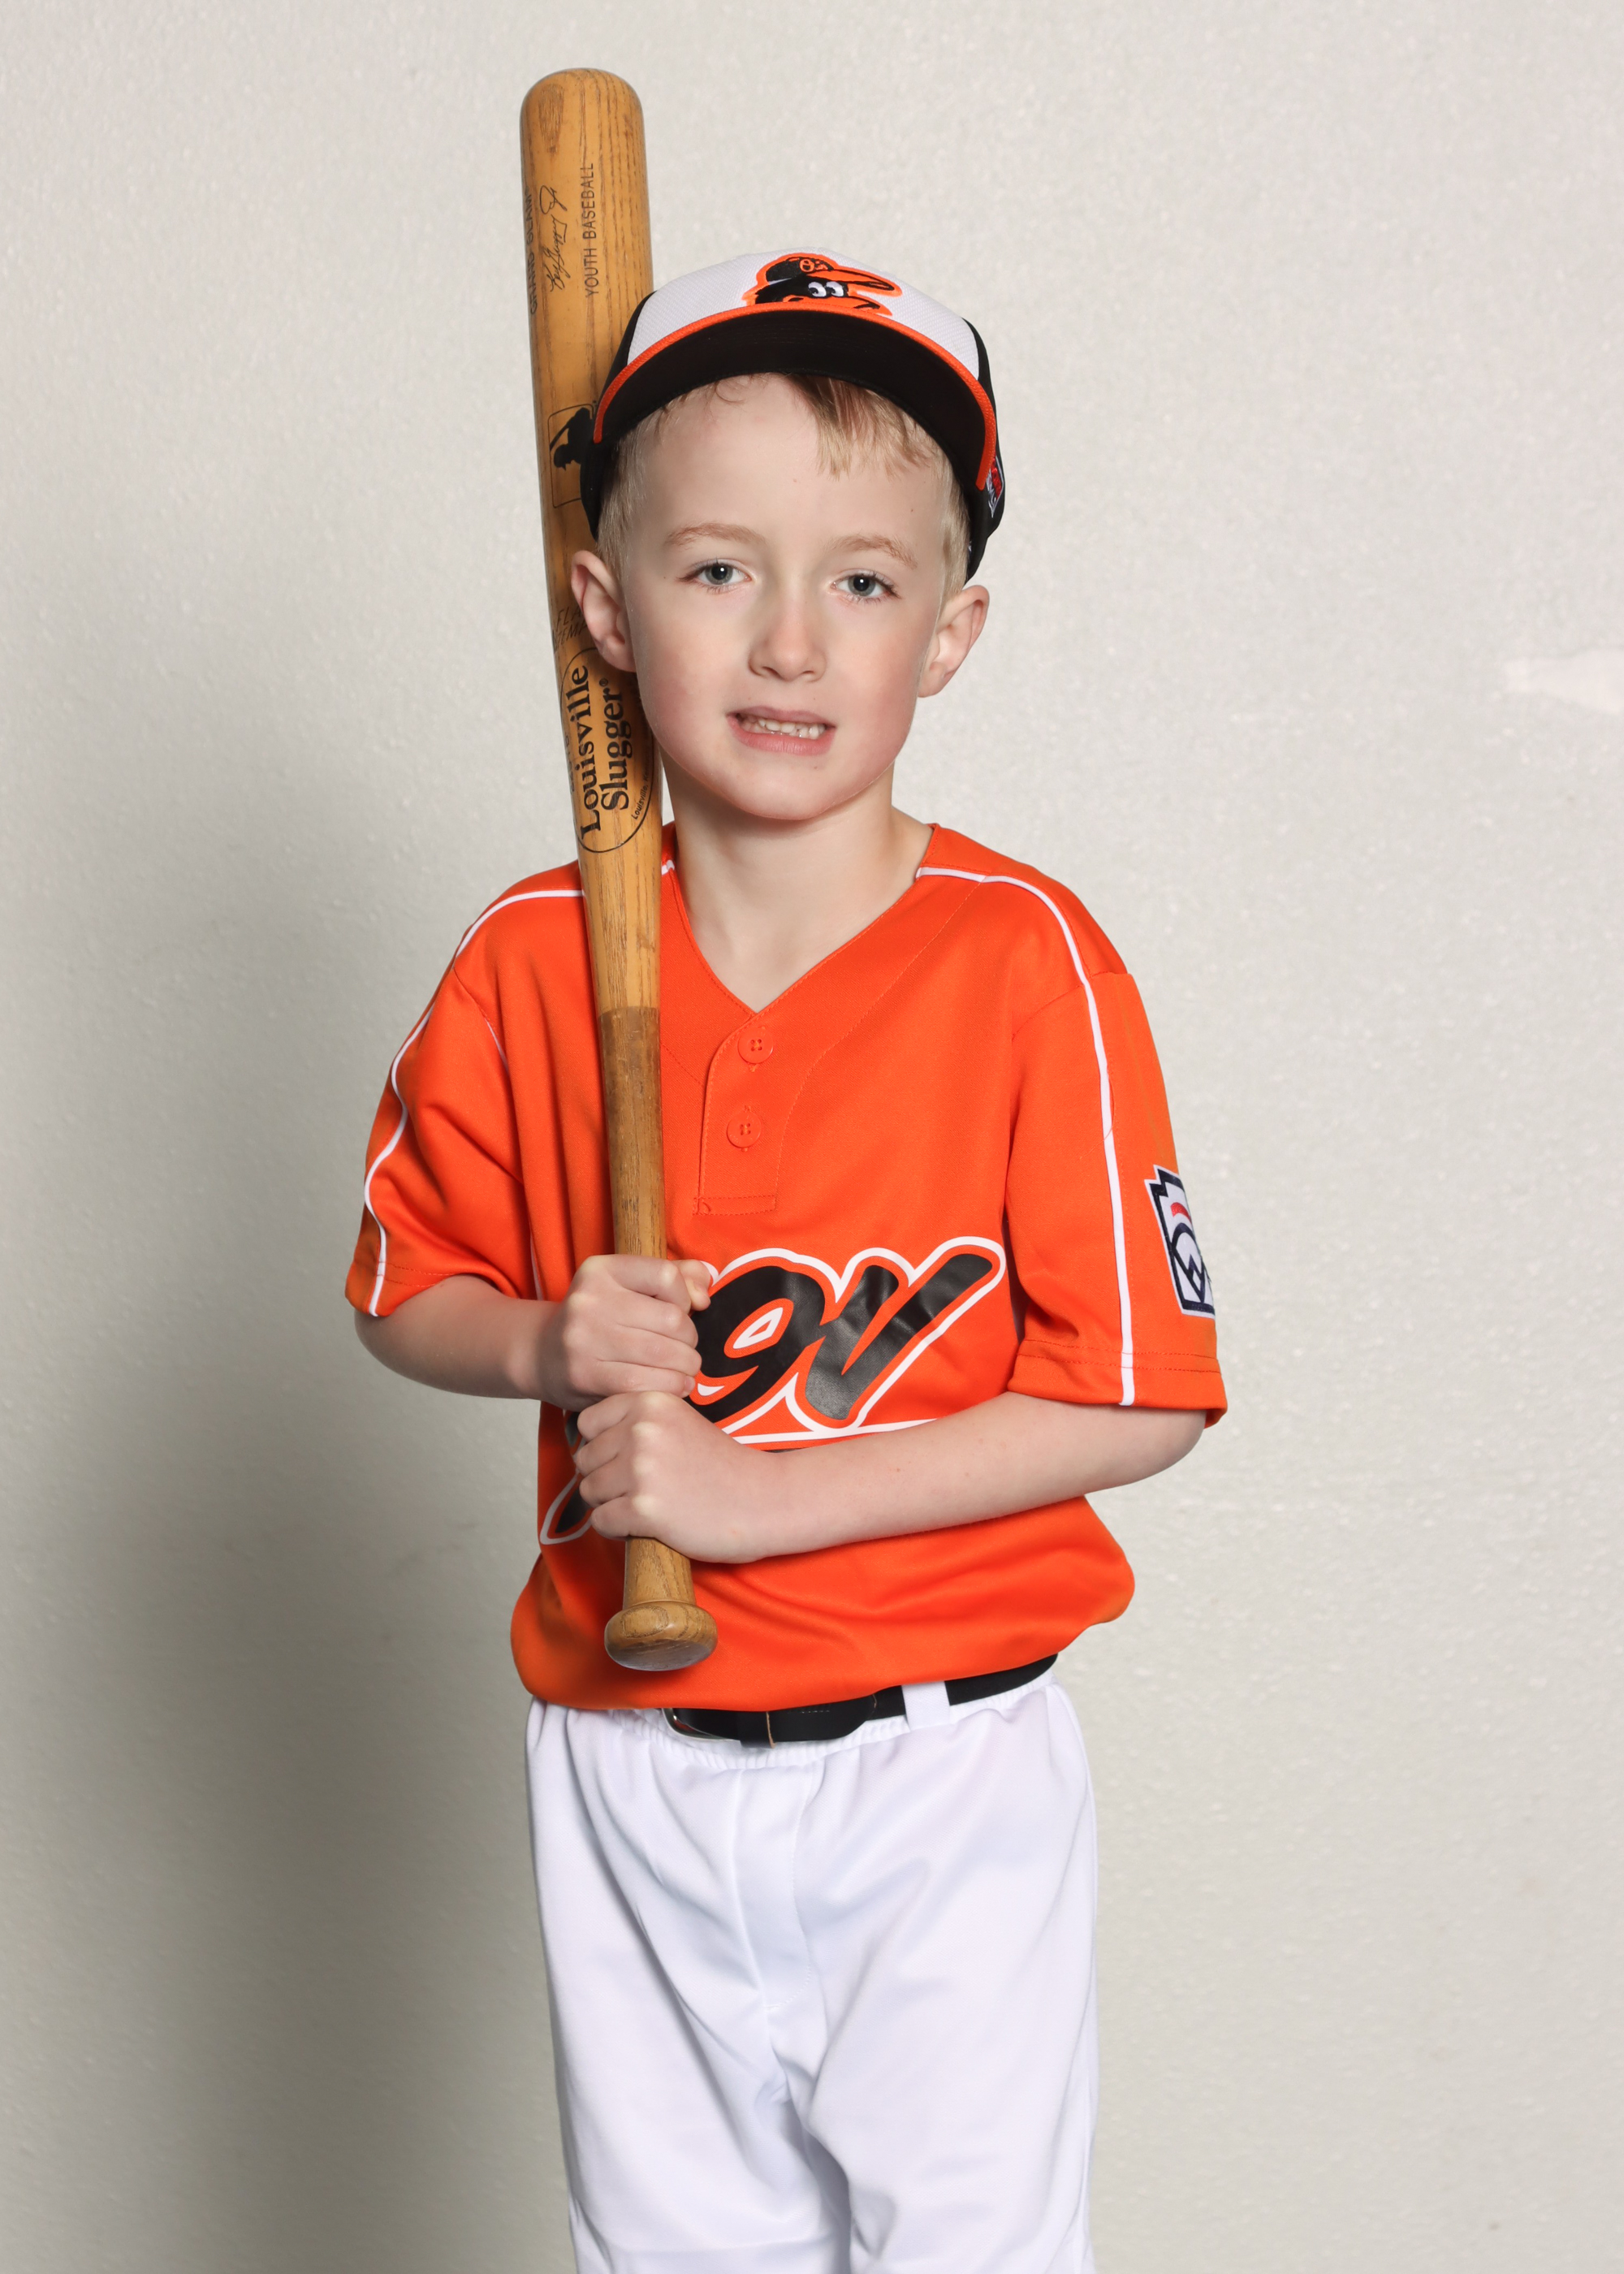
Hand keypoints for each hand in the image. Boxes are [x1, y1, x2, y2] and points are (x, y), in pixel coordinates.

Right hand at [537, 1255, 711, 1409]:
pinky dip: (671, 1386)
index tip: (680, 1313)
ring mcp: (583, 1338)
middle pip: (671, 1319)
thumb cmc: (600, 1319)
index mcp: (601, 1270)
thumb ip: (676, 1278)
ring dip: (686, 1366)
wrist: (543, 1355)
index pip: (666, 1275)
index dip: (685, 1298)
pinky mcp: (585, 1375)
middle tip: (687, 1350)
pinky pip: (644, 1383)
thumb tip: (703, 1294)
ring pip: (663, 1353)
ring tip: (686, 1370)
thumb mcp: (629, 1287)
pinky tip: (677, 1386)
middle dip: (689, 1339)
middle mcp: (588, 1299)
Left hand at [571, 1392, 775, 1561]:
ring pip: (589, 1491)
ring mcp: (641, 1469)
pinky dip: (616, 1529)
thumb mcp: (680, 1422)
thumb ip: (639, 1422)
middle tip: (639, 1488)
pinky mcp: (643, 1508)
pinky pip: (600, 1521)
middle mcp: (642, 1430)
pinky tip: (643, 1525)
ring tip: (644, 1506)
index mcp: (650, 1402)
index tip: (627, 1459)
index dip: (602, 1445)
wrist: (764, 1500)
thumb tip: (586, 1442)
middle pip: (584, 1458)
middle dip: (604, 1477)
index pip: (587, 1423)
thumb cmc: (721, 1466)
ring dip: (610, 1504)